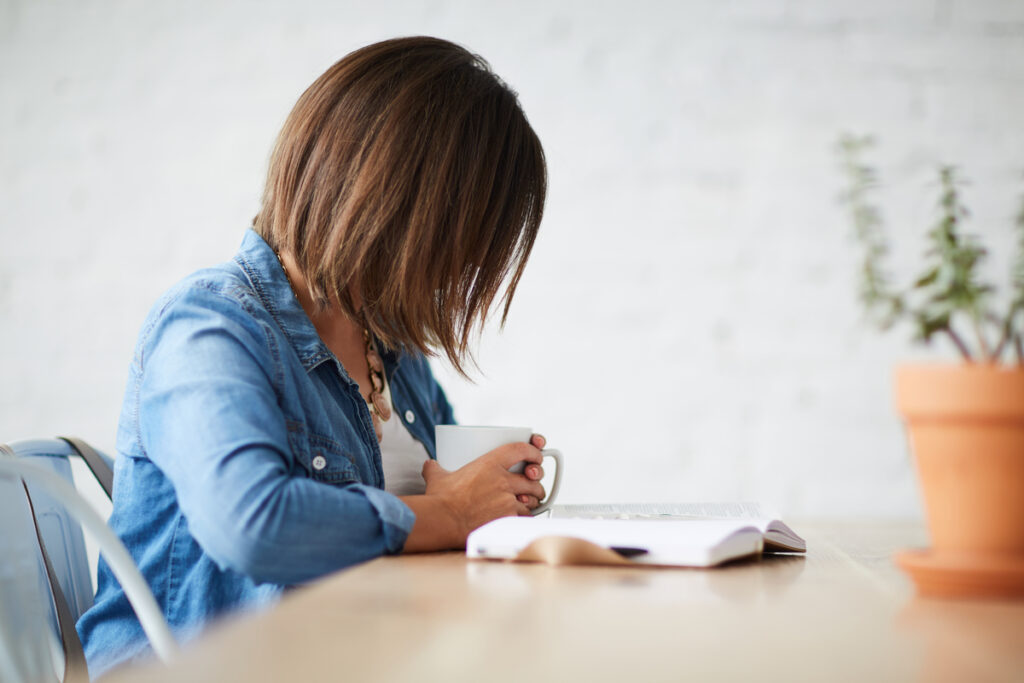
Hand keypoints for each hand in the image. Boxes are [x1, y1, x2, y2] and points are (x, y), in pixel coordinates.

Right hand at [421, 435, 547, 542]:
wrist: (443, 521)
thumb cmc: (441, 500)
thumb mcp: (437, 477)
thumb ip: (436, 468)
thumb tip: (430, 465)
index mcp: (489, 464)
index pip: (519, 449)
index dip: (532, 450)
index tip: (535, 455)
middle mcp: (502, 481)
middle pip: (532, 477)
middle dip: (536, 481)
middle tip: (533, 484)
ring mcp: (507, 500)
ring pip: (532, 498)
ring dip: (533, 499)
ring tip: (529, 501)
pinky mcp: (507, 518)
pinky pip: (526, 516)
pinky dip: (525, 516)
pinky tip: (520, 516)